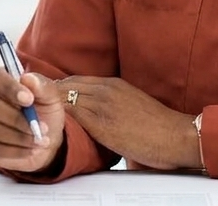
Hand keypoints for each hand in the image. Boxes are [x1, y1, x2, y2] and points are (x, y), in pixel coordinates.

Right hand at [0, 66, 61, 172]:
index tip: (29, 99)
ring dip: (18, 137)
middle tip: (40, 126)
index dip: (10, 88)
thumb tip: (28, 78)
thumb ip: (41, 85)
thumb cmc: (42, 111)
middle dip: (17, 118)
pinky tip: (30, 150)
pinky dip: (15, 151)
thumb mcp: (50, 96)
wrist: (42, 138)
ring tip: (39, 140)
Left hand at [54, 76, 199, 169]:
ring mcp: (103, 105)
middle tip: (40, 107)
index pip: (75, 81)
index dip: (59, 90)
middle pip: (66, 86)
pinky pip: (72, 115)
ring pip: (66, 98)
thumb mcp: (131, 104)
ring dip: (52, 107)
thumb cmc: (158, 126)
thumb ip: (111, 103)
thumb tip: (94, 114)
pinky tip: (54, 126)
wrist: (177, 136)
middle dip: (51, 95)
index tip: (48, 98)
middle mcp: (105, 89)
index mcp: (113, 83)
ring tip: (42, 117)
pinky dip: (61, 118)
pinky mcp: (102, 123)